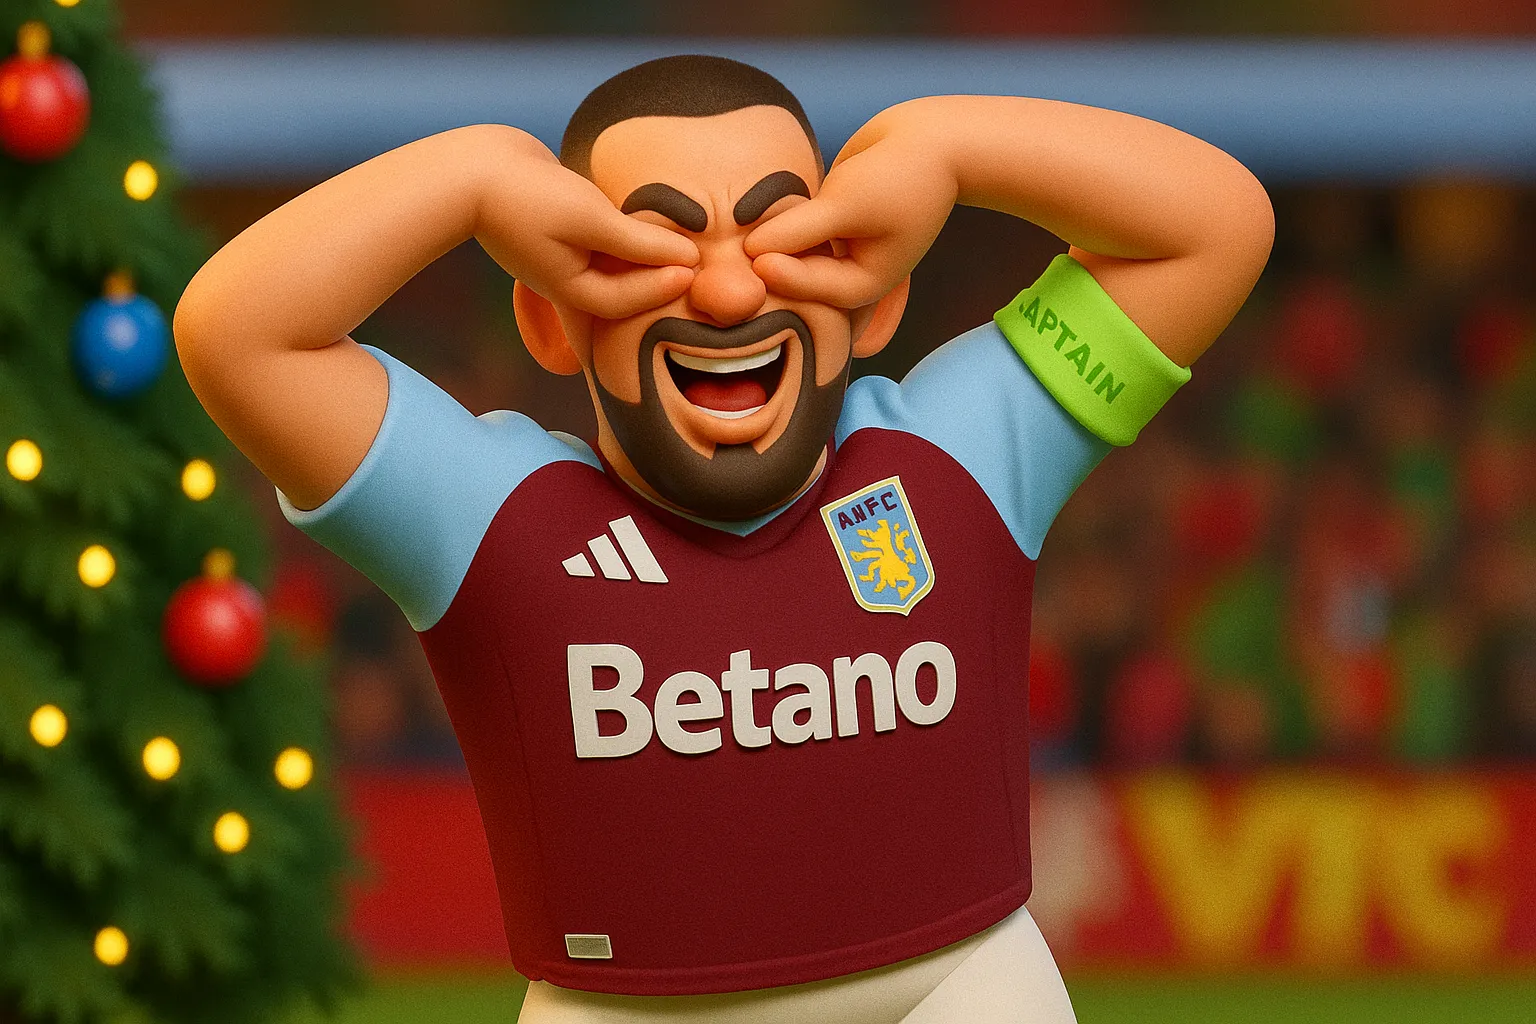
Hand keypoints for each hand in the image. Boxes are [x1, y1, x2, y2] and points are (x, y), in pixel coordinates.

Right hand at [476, 142, 698, 320]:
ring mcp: (562, 254)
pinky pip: (602, 238)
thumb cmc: (528, 197)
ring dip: (644, 254)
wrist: (470, 168)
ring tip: (680, 239)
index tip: (696, 266)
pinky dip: (624, 234)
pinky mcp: (561, 227)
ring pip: (615, 264)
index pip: (628, 300)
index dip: (664, 285)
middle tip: (699, 260)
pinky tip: (646, 219)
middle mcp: (569, 278)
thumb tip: (687, 257)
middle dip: (658, 278)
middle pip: (624, 289)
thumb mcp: (592, 219)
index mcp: (572, 289)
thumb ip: (640, 241)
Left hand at [744, 117, 957, 308]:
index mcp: (865, 282)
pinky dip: (778, 224)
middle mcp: (849, 271)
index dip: (781, 276)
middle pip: (800, 279)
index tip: (751, 257)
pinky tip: (747, 215)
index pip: (815, 290)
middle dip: (770, 268)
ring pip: (793, 253)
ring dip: (770, 244)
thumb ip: (798, 230)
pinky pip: (794, 228)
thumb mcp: (846, 205)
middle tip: (726, 261)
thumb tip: (750, 250)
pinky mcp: (828, 219)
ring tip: (731, 236)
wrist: (932, 139)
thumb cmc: (900, 176)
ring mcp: (838, 245)